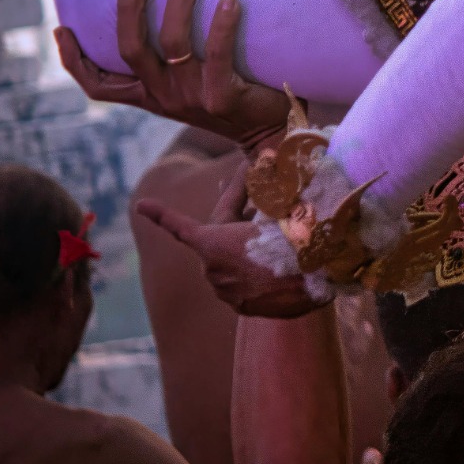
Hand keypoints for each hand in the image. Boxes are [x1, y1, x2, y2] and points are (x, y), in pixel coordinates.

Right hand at [56, 0, 291, 151]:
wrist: (273, 135)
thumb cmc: (234, 97)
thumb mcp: (192, 85)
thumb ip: (173, 62)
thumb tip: (163, 9)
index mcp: (151, 96)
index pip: (98, 86)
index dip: (73, 60)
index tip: (62, 28)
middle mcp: (165, 97)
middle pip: (130, 49)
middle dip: (129, 7)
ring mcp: (192, 99)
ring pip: (171, 42)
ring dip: (179, 0)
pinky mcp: (223, 99)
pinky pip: (217, 53)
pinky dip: (221, 24)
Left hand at [136, 164, 321, 317]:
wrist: (321, 275)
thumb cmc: (295, 234)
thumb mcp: (276, 203)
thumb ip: (262, 187)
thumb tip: (264, 154)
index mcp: (212, 242)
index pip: (180, 225)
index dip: (160, 213)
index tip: (141, 205)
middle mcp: (212, 270)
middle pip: (218, 242)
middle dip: (235, 226)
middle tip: (257, 206)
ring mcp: (228, 293)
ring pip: (233, 264)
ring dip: (248, 252)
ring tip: (278, 241)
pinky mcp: (246, 309)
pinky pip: (247, 285)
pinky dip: (259, 274)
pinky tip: (283, 265)